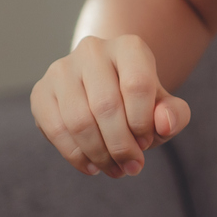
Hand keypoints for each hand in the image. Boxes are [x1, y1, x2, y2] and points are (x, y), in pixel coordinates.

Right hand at [30, 34, 191, 177]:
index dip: (142, 123)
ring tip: (114, 169)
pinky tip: (91, 166)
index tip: (146, 143)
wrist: (107, 91)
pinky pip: (55, 130)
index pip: (136, 85)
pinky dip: (75, 155)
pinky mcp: (41, 91)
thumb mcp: (165, 108)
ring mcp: (62, 69)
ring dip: (99, 155)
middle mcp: (93, 50)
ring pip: (79, 120)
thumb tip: (163, 124)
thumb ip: (175, 115)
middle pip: (106, 106)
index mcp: (129, 47)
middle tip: (131, 166)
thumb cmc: (140, 102)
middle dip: (121, 145)